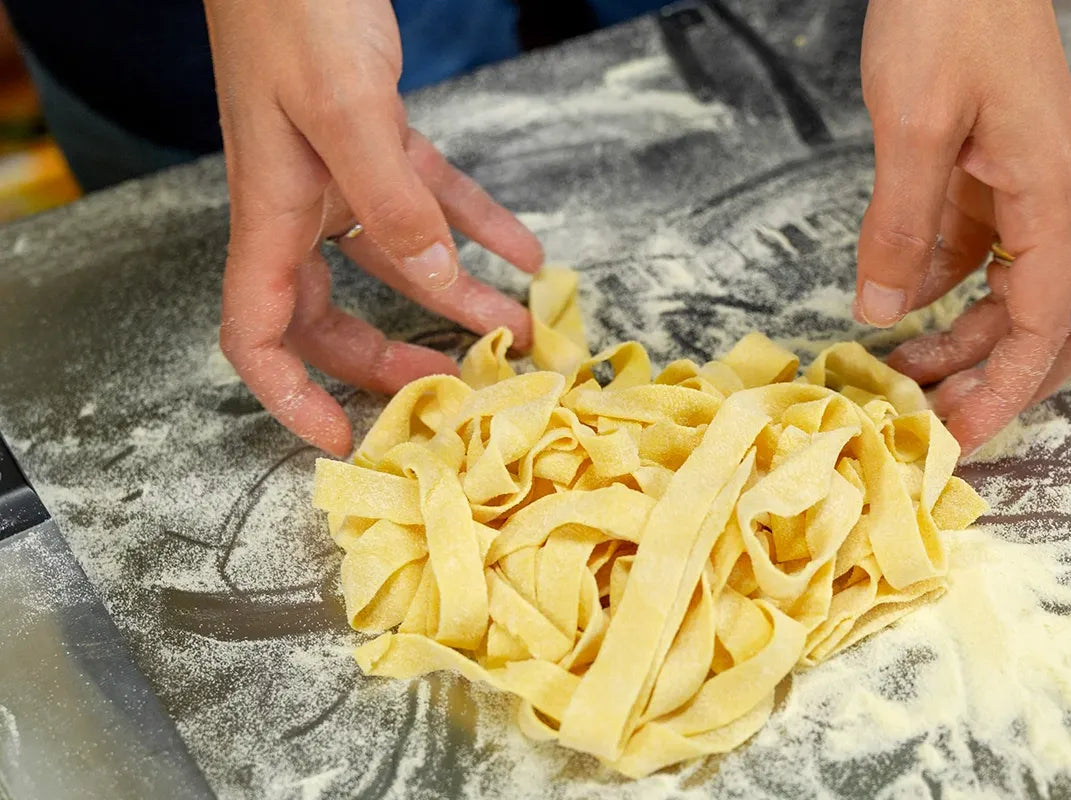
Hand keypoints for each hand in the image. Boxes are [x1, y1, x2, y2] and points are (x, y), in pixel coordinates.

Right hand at [204, 0, 542, 456]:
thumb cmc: (294, 7)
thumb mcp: (346, 109)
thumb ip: (392, 201)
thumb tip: (435, 281)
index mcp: (271, 213)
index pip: (258, 333)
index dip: (289, 398)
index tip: (338, 439)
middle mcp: (300, 204)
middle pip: (332, 316)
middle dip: (389, 359)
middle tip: (455, 386)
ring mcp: (338, 172)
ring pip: (396, 259)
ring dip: (455, 295)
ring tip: (518, 328)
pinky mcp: (376, 137)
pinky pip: (430, 198)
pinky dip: (475, 225)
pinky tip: (525, 252)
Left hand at [854, 0, 1070, 454]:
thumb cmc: (952, 16)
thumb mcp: (914, 127)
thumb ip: (901, 226)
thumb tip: (882, 313)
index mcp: (1052, 198)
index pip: (1044, 328)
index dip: (1003, 391)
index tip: (957, 437)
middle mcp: (1052, 202)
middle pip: (1049, 323)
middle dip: (997, 377)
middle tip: (934, 419)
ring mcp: (1026, 189)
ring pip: (1014, 294)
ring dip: (966, 340)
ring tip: (902, 374)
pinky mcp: (993, 176)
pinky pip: (980, 255)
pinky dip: (945, 292)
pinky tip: (897, 309)